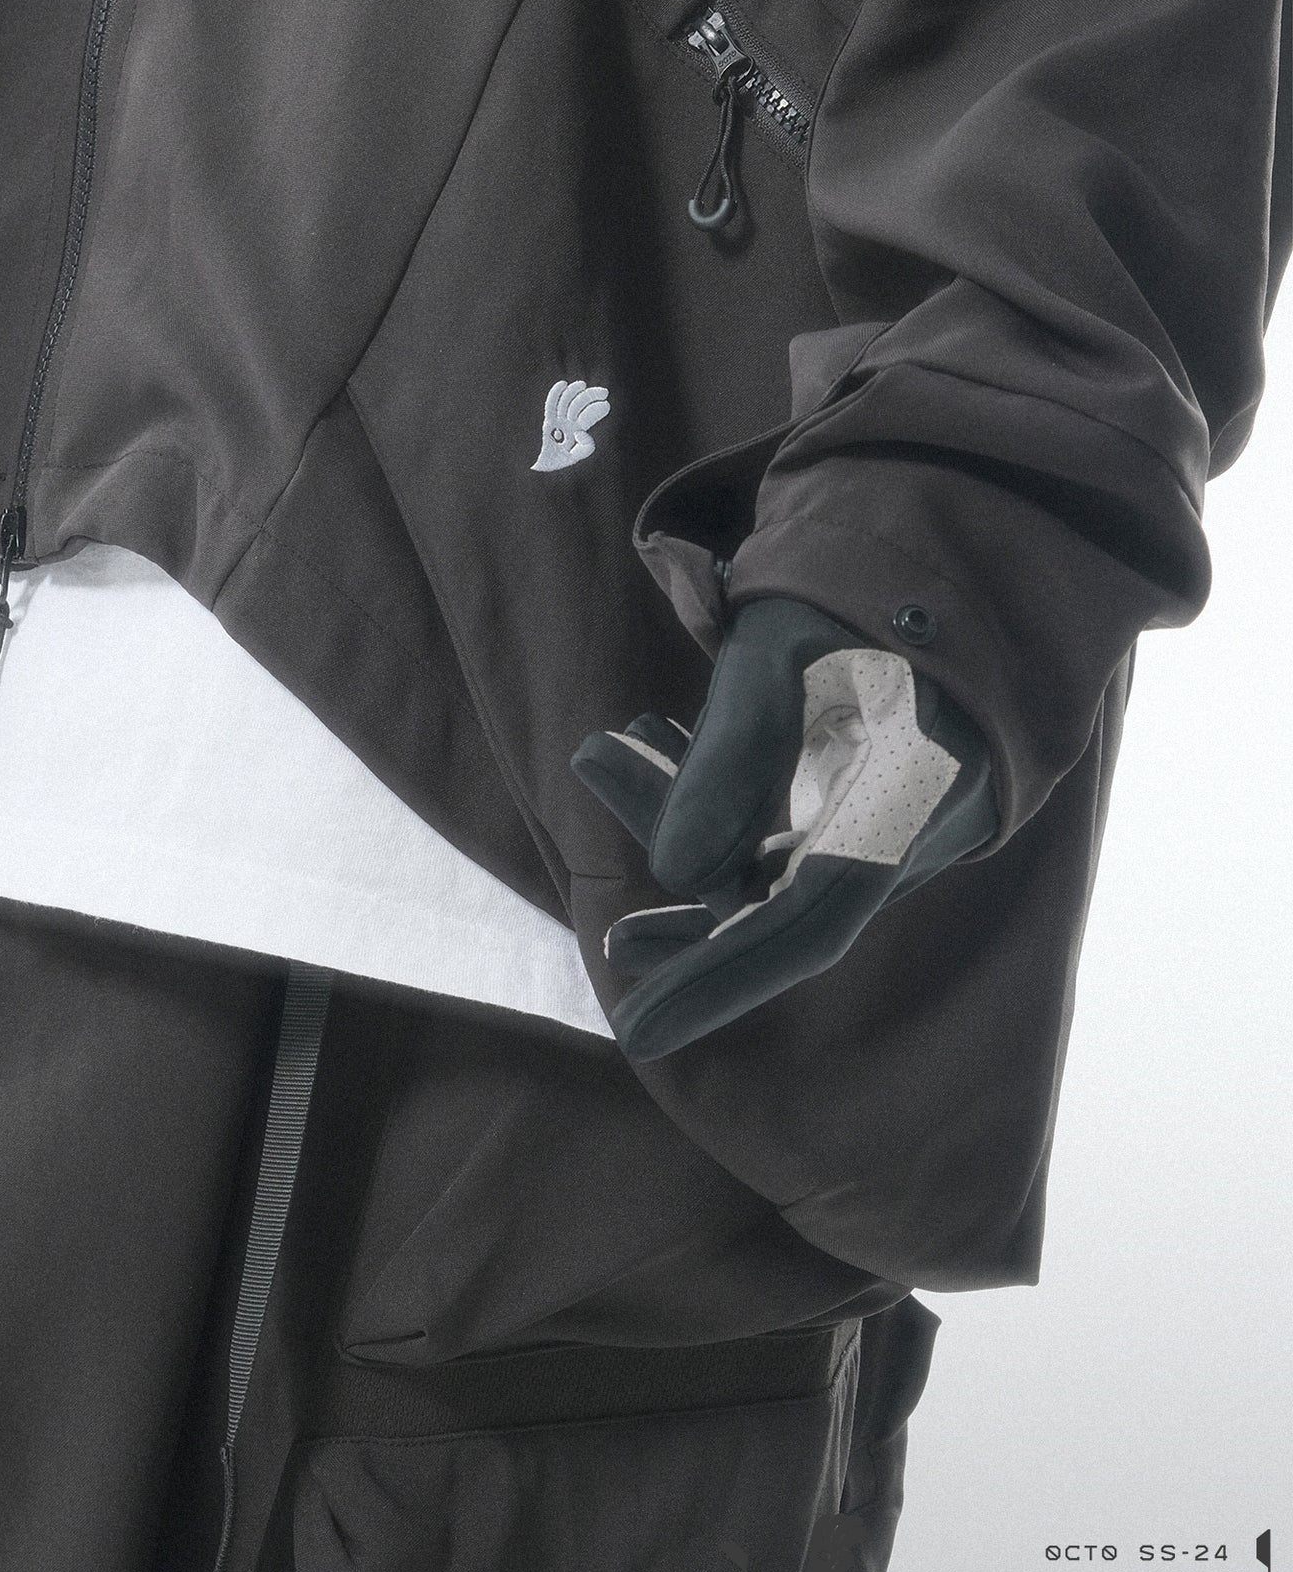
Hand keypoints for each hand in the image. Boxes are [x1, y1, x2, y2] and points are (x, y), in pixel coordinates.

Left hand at [571, 595, 999, 1060]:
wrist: (973, 543)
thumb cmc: (872, 589)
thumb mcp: (785, 650)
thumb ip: (733, 754)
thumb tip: (676, 872)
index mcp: (898, 808)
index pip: (798, 933)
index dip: (713, 983)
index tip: (634, 1029)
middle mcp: (906, 833)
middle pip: (771, 894)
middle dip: (673, 860)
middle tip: (597, 786)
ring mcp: (897, 818)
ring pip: (774, 857)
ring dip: (688, 816)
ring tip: (615, 744)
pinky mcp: (881, 794)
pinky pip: (793, 826)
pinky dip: (727, 800)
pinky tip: (666, 737)